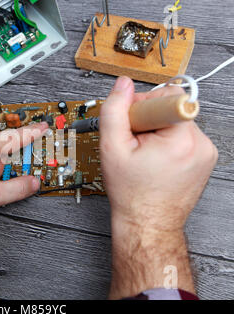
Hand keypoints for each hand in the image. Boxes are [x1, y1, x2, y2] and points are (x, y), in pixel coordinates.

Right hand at [100, 76, 217, 298]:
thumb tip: (122, 85)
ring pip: (176, 121)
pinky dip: (168, 142)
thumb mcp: (112, 149)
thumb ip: (114, 111)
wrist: (147, 223)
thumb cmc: (132, 194)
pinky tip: (155, 160)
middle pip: (171, 108)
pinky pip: (183, 136)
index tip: (135, 126)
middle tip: (136, 143)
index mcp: (182, 139)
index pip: (166, 95)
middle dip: (148, 120)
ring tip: (145, 154)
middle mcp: (201, 143)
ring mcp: (206, 152)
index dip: (143, 107)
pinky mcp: (205, 159)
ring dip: (157, 131)